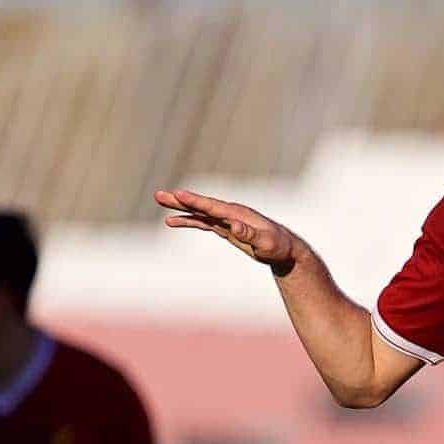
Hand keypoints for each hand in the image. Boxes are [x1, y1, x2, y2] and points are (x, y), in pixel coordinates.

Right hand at [154, 189, 298, 274]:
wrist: (285, 249)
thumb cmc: (278, 246)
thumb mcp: (266, 243)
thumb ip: (251, 234)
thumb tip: (235, 226)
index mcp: (238, 214)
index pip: (213, 207)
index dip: (195, 201)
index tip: (178, 193)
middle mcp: (230, 213)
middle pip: (202, 205)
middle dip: (180, 200)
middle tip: (159, 195)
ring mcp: (227, 219)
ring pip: (199, 212)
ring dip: (180, 208)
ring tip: (160, 202)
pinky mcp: (226, 227)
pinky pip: (203, 222)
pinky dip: (189, 220)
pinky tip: (172, 221)